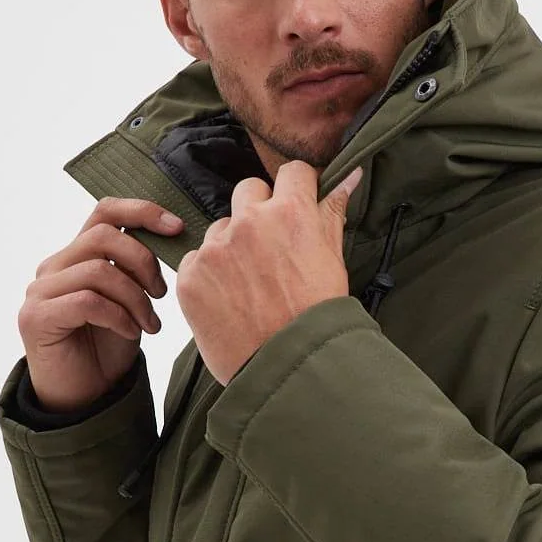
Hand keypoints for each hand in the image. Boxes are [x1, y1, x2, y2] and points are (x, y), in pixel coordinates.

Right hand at [18, 198, 185, 412]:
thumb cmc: (109, 349)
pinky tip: (131, 334)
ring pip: (99, 270)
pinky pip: (88, 301)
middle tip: (161, 294)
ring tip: (150, 324)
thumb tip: (171, 235)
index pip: (104, 211)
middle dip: (144, 262)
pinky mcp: (36, 318)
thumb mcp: (131, 300)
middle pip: (104, 235)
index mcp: (76, 256)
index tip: (176, 228)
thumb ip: (137, 269)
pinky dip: (119, 317)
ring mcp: (40, 291)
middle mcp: (53, 267)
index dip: (142, 212)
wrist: (86, 398)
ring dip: (135, 298)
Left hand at [175, 161, 363, 385]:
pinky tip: (228, 300)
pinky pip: (196, 260)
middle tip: (269, 250)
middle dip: (258, 211)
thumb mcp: (333, 261)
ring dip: (231, 245)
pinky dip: (209, 275)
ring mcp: (215, 248)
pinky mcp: (191, 275)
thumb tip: (350, 176)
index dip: (296, 189)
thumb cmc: (315, 318)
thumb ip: (333, 213)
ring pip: (220, 228)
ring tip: (248, 284)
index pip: (291, 172)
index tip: (296, 206)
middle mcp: (249, 222)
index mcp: (290, 213)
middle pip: (248, 190)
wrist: (286, 368)